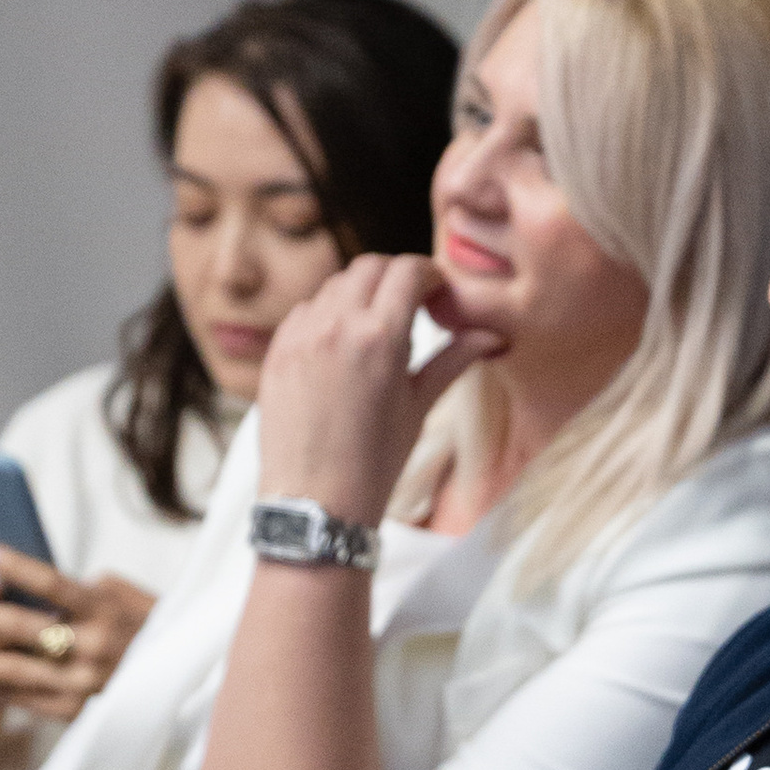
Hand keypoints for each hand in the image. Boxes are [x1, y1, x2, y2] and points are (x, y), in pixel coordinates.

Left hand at [0, 545, 156, 721]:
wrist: (182, 681)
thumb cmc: (147, 626)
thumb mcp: (126, 596)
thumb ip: (83, 588)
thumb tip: (36, 583)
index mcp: (107, 610)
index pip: (51, 582)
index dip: (12, 565)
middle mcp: (96, 647)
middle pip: (25, 627)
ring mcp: (86, 683)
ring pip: (18, 670)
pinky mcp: (80, 711)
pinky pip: (29, 700)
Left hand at [257, 255, 502, 529]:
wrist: (315, 502)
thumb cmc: (374, 463)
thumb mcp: (419, 407)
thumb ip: (454, 360)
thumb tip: (492, 336)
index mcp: (379, 338)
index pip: (408, 271)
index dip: (430, 275)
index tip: (438, 294)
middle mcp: (335, 326)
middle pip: (370, 266)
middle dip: (396, 277)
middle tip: (412, 305)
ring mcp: (299, 335)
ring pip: (335, 284)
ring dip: (361, 293)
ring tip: (376, 329)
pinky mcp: (276, 350)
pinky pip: (305, 310)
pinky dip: (327, 313)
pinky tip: (342, 346)